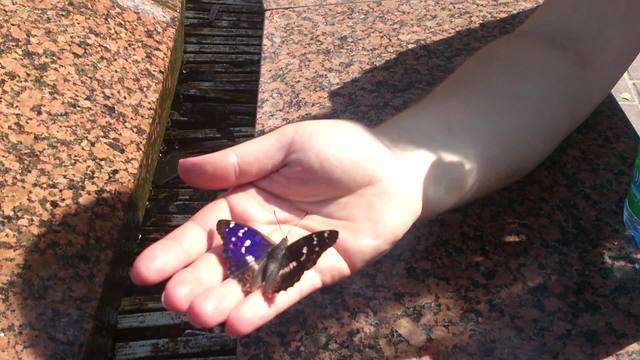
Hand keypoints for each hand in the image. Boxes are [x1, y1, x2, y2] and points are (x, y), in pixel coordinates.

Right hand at [130, 119, 425, 334]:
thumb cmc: (341, 149)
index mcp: (247, 198)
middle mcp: (262, 230)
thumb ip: (239, 162)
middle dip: (196, 280)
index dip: (173, 250)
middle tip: (175, 301)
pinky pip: (287, 291)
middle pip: (221, 261)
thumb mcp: (287, 145)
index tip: (143, 272)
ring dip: (225, 299)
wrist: (394, 171)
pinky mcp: (317, 270)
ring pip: (250, 282)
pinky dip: (264, 307)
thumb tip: (183, 169)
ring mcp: (289, 253)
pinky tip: (239, 324)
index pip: (203, 228)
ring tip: (202, 317)